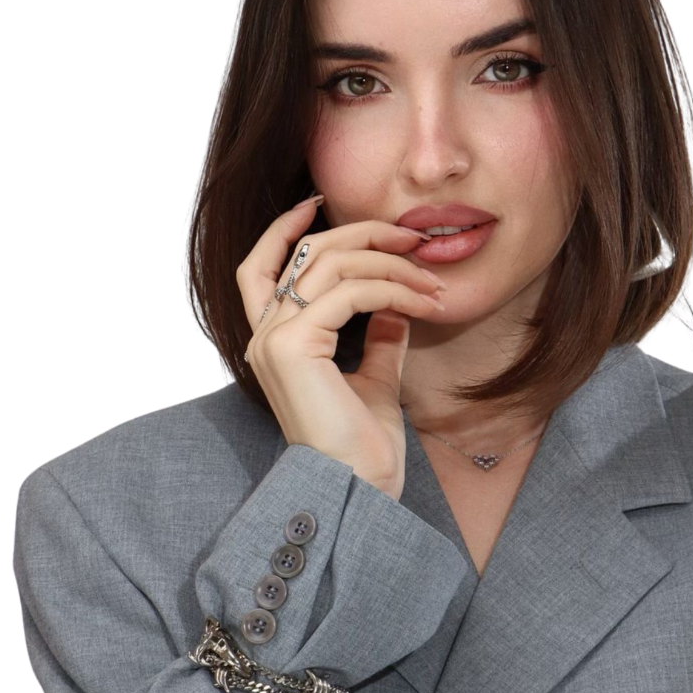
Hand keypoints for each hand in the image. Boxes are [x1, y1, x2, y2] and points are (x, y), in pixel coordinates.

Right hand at [238, 198, 446, 500]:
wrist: (359, 489)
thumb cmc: (363, 447)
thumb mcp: (376, 380)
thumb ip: (379, 339)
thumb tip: (396, 304)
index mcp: (272, 343)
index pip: (261, 268)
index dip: (284, 229)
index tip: (320, 203)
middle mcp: (262, 336)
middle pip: (307, 253)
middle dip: (364, 235)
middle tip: (413, 239)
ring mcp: (272, 340)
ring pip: (331, 264)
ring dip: (390, 263)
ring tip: (431, 281)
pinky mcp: (293, 346)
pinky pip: (350, 293)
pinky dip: (393, 289)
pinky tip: (424, 304)